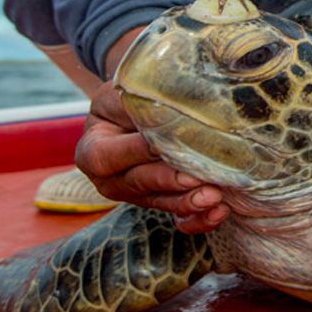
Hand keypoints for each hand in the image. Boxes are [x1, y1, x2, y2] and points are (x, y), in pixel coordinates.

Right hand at [74, 79, 229, 232]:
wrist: (143, 107)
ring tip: (214, 195)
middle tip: (196, 176)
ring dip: (188, 201)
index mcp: (92, 150)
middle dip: (169, 180)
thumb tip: (164, 105)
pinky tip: (219, 212)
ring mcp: (135, 196)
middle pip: (138, 182)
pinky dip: (200, 219)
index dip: (135, 151)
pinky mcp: (160, 204)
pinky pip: (178, 219)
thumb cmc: (133, 95)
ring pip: (161, 203)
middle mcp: (109, 179)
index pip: (108, 156)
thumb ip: (136, 102)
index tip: (161, 144)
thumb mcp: (125, 91)